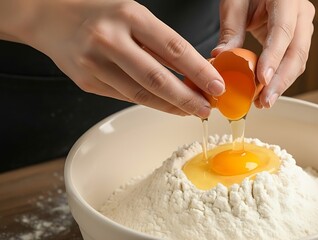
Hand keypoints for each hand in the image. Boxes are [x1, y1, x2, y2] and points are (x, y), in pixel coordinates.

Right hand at [10, 0, 224, 118]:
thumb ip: (160, 42)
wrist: (50, 18)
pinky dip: (150, 103)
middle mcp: (110, 39)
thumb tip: (194, 72)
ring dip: (171, 106)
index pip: (173, 48)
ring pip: (141, 94)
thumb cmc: (100, 14)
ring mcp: (95, 63)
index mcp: (129, 16)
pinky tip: (166, 105)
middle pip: (157, 79)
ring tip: (191, 110)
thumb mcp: (134, 14)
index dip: (199, 71)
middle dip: (188, 98)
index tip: (217, 86)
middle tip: (207, 108)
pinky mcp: (87, 82)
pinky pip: (125, 97)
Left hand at [212, 0, 314, 108]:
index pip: (283, 31)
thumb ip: (231, 29)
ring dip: (282, 84)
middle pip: (297, 52)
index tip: (262, 80)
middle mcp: (301, 13)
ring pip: (299, 61)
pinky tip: (266, 92)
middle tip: (265, 101)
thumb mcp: (235, 3)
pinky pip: (293, 62)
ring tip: (263, 102)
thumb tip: (220, 57)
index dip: (274, 57)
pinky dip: (280, 78)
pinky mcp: (299, 39)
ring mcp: (304, 26)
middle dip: (281, 80)